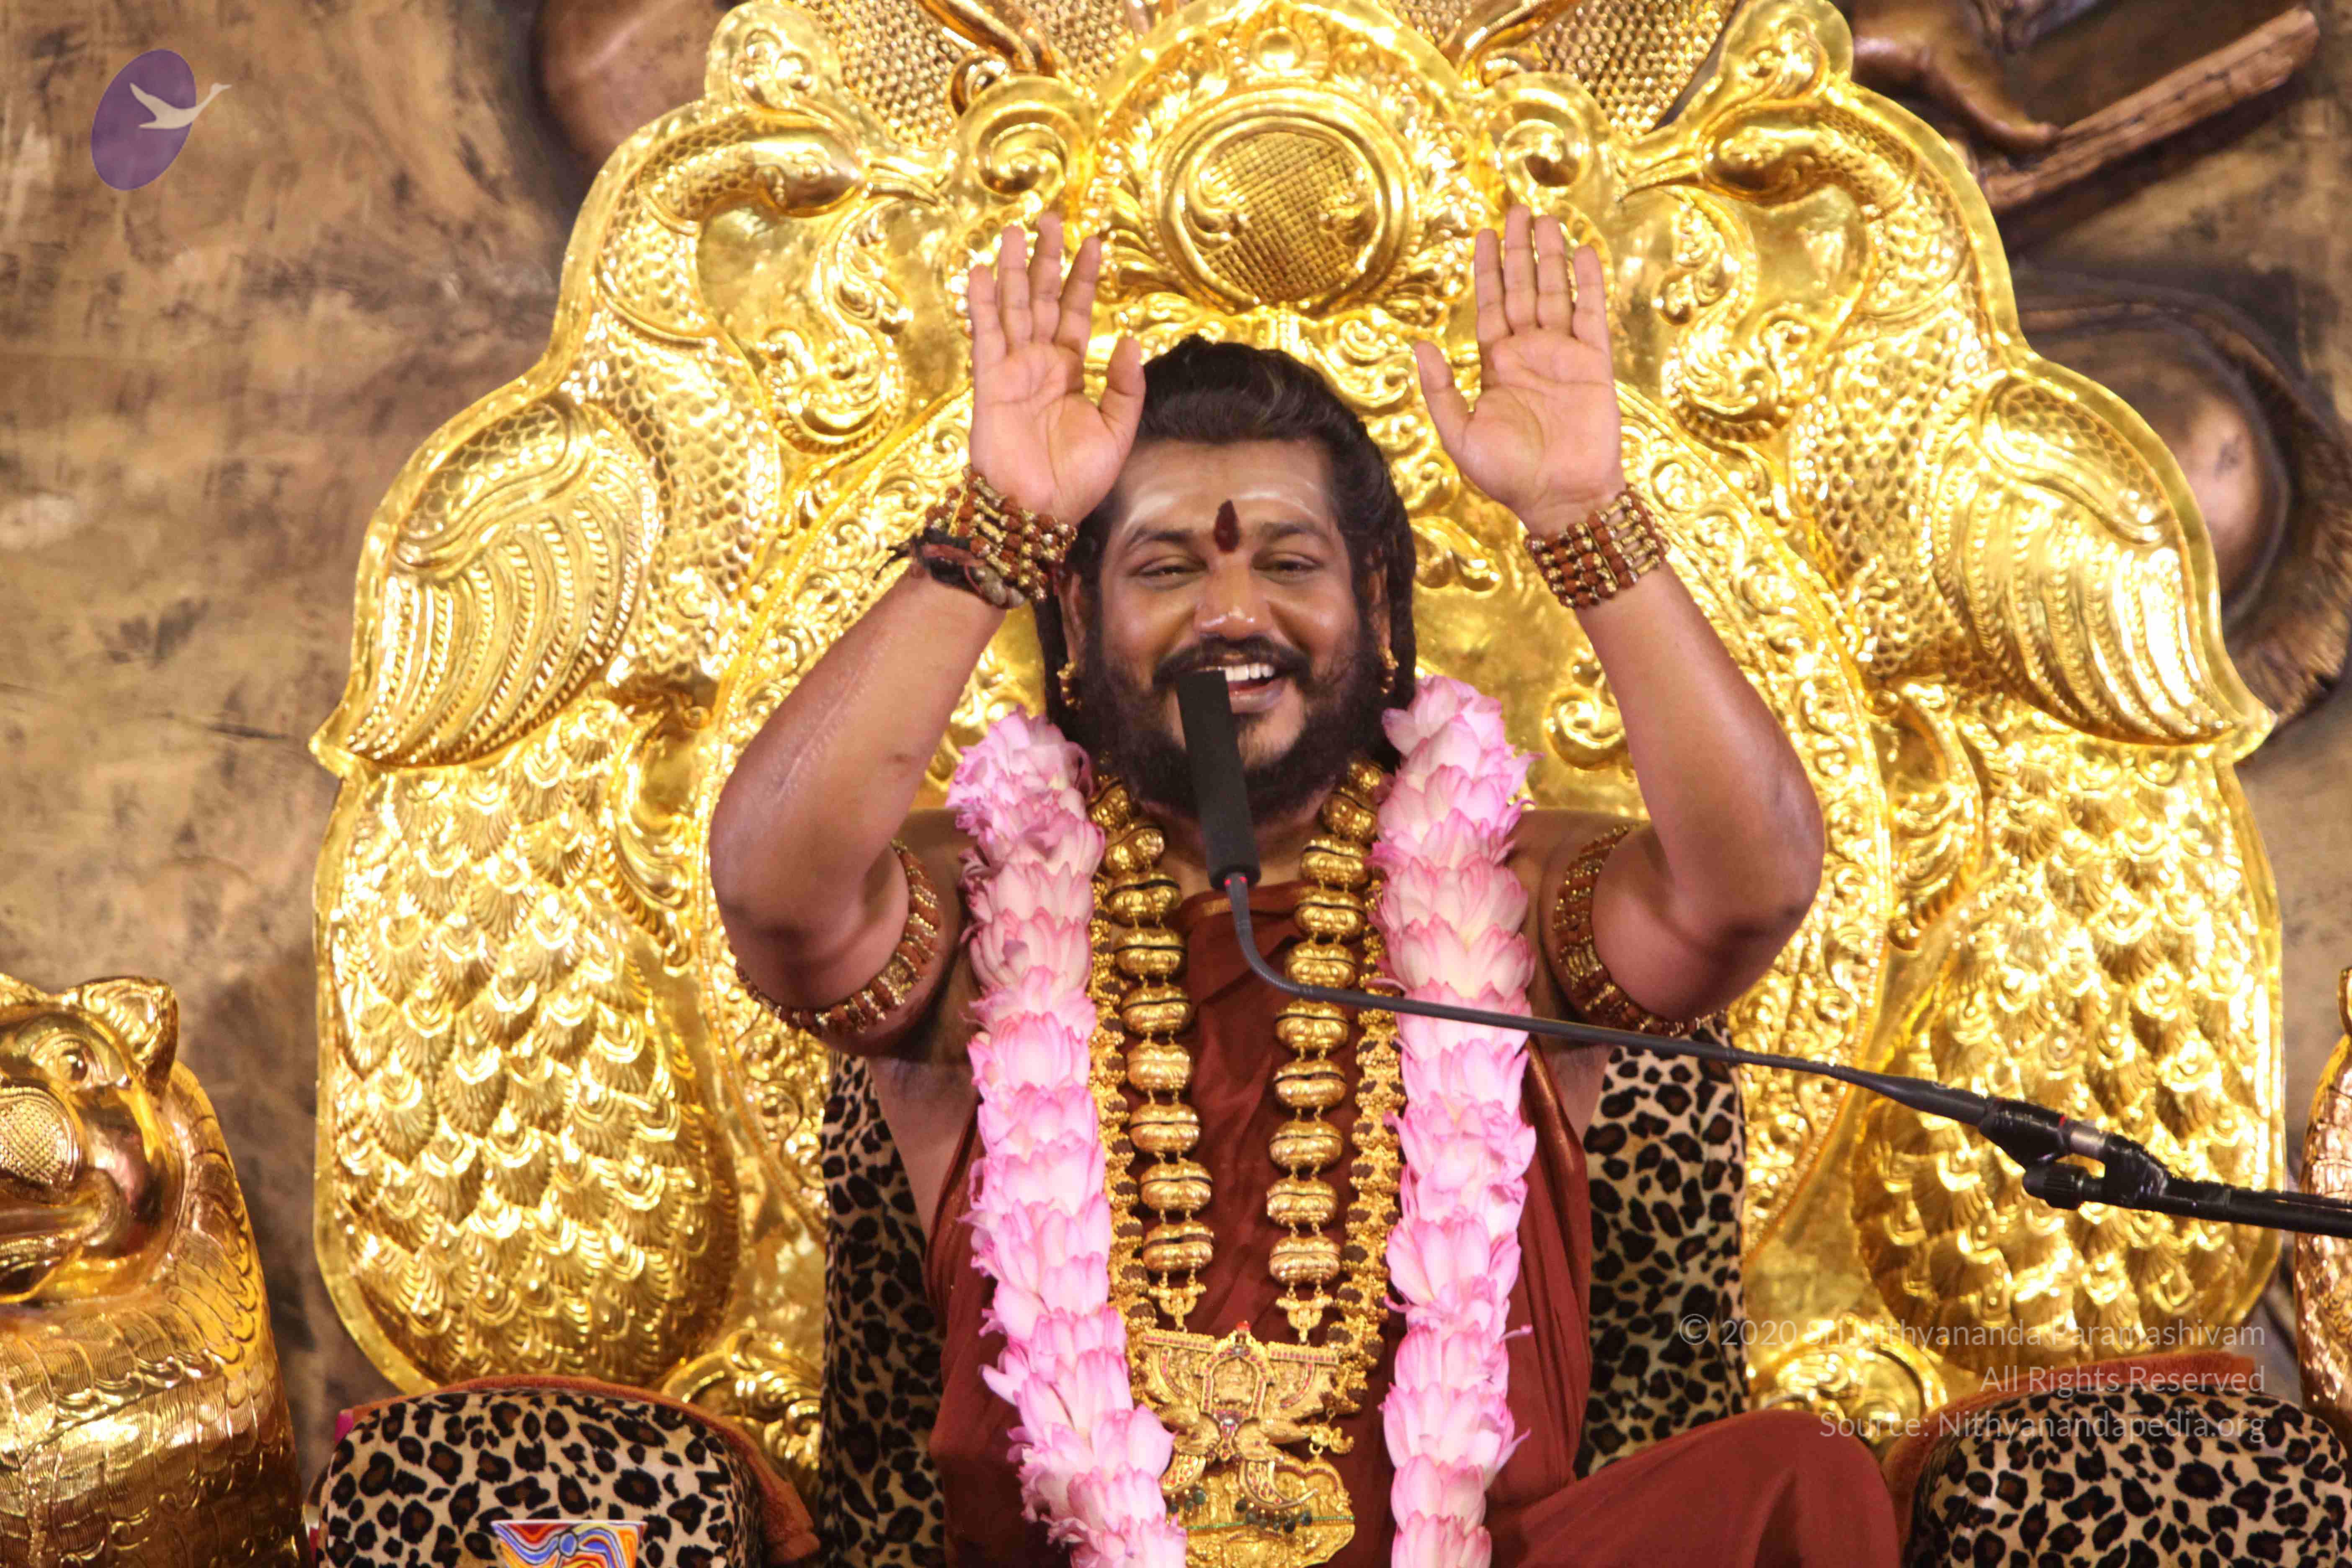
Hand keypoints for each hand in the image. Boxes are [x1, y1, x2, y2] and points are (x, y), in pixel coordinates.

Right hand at [966, 213, 1145, 522]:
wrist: (1040, 511)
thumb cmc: (1078, 479)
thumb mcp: (1117, 431)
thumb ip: (1125, 385)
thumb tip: (1128, 337)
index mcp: (1070, 372)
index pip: (1076, 313)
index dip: (1083, 278)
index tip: (1095, 242)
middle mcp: (1040, 364)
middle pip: (1042, 299)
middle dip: (1046, 260)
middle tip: (1050, 218)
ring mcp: (1013, 372)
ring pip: (1013, 310)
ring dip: (1013, 271)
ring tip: (1014, 231)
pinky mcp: (990, 385)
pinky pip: (986, 339)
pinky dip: (984, 306)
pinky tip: (983, 274)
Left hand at [1414, 205, 1627, 537]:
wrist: (1559, 498)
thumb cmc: (1508, 476)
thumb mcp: (1459, 436)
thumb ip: (1439, 390)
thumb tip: (1418, 344)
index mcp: (1496, 367)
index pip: (1490, 306)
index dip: (1487, 270)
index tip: (1483, 233)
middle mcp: (1529, 355)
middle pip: (1522, 289)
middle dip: (1518, 251)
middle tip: (1517, 210)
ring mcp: (1563, 357)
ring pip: (1555, 293)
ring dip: (1550, 257)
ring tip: (1546, 219)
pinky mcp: (1594, 365)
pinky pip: (1591, 316)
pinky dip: (1588, 284)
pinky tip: (1583, 253)